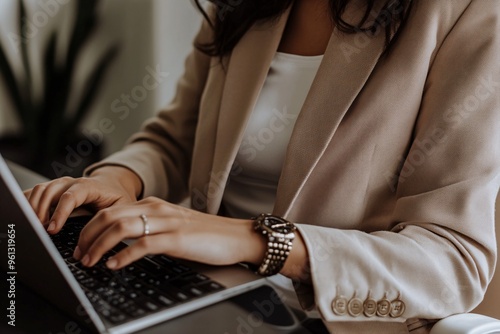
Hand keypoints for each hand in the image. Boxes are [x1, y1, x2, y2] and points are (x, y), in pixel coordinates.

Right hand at [24, 166, 141, 232]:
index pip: (70, 196)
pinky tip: (23, 215)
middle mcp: (72, 182)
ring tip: (32, 226)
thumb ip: (111, 218)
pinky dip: (27, 201)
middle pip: (50, 191)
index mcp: (89, 186)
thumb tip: (101, 238)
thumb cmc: (118, 197)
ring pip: (41, 190)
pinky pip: (36, 192)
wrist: (114, 183)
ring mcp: (61, 184)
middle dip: (41, 211)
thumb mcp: (121, 207)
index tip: (52, 229)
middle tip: (38, 231)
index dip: (59, 213)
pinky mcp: (54, 189)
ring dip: (32, 207)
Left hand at [73, 197, 267, 269]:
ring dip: (99, 246)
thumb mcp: (171, 226)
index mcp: (153, 205)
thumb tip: (121, 242)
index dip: (90, 227)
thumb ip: (149, 228)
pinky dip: (123, 255)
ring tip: (90, 261)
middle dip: (87, 236)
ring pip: (121, 227)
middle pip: (109, 216)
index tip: (81, 245)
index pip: (111, 210)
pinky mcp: (177, 238)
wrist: (236, 235)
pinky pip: (143, 244)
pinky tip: (114, 265)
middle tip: (78, 255)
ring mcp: (167, 222)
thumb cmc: (205, 234)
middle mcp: (157, 209)